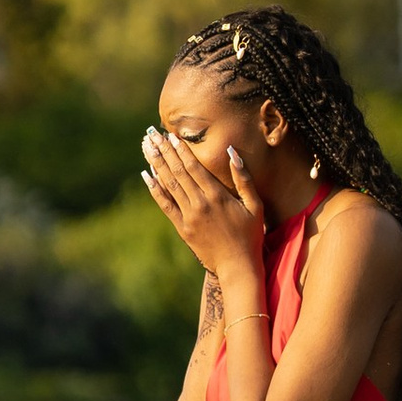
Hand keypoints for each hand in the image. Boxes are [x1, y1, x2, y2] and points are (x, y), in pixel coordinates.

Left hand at [142, 125, 267, 284]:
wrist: (237, 266)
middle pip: (178, 172)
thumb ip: (244, 179)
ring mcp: (189, 216)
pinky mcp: (182, 228)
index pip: (194, 167)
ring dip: (157, 164)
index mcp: (217, 196)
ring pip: (169, 185)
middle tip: (152, 134)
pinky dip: (155, 189)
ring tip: (147, 147)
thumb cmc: (250, 234)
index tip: (171, 136)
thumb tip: (233, 153)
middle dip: (164, 151)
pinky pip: (165, 205)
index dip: (181, 150)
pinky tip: (147, 175)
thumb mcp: (254, 205)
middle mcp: (200, 204)